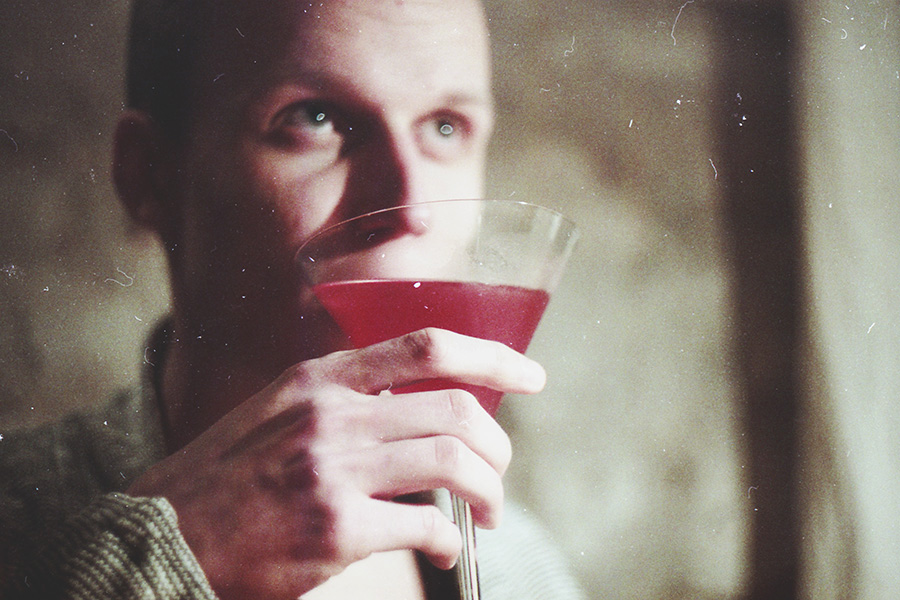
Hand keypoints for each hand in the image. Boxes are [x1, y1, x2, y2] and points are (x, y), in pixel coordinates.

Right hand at [127, 328, 545, 599]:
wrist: (161, 536)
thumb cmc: (224, 478)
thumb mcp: (277, 413)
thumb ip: (343, 403)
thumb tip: (418, 415)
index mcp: (319, 379)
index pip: (426, 347)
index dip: (491, 357)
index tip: (530, 375)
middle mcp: (330, 414)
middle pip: (455, 409)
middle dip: (496, 444)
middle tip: (500, 472)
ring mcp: (332, 470)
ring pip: (453, 463)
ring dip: (489, 490)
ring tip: (490, 511)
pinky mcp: (335, 530)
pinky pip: (426, 526)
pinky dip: (451, 540)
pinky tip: (447, 552)